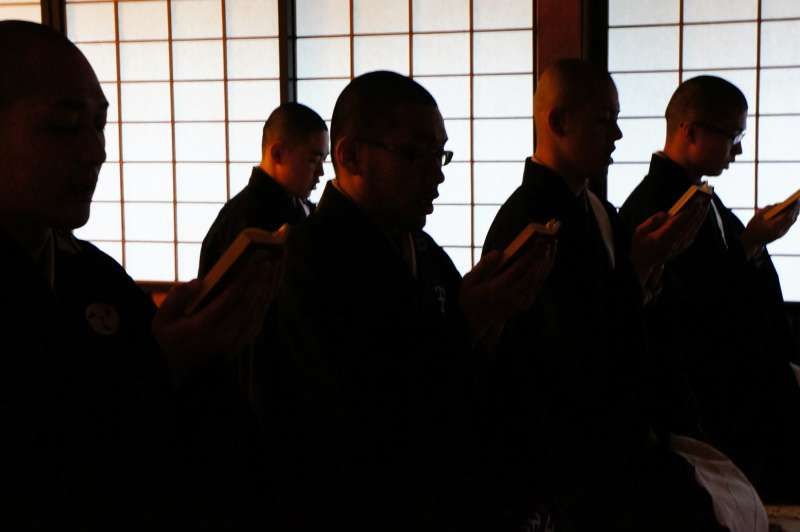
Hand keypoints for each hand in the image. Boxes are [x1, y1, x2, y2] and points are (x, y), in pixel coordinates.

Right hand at [152, 249, 283, 368]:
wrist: (183, 369)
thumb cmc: (172, 338)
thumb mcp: (161, 320)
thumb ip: (176, 299)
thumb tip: (198, 282)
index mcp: (201, 328)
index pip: (226, 302)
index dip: (241, 282)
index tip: (251, 264)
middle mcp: (222, 336)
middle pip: (246, 305)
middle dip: (258, 282)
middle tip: (267, 261)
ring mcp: (235, 341)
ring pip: (256, 312)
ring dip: (266, 289)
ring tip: (273, 268)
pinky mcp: (243, 341)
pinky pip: (259, 319)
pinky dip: (266, 301)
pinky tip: (270, 285)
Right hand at [459, 237, 555, 343]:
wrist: (474, 322)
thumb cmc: (470, 297)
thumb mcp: (468, 281)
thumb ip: (483, 266)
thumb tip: (498, 252)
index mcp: (497, 289)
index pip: (519, 270)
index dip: (531, 255)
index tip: (539, 241)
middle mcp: (512, 297)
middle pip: (534, 274)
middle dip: (543, 256)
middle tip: (550, 239)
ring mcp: (520, 302)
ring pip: (539, 280)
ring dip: (547, 262)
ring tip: (552, 244)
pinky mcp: (525, 304)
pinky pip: (538, 285)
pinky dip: (544, 271)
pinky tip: (547, 258)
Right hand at [630, 199, 707, 284]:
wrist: (645, 263)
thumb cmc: (641, 245)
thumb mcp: (639, 231)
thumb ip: (652, 221)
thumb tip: (667, 214)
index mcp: (662, 238)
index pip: (679, 222)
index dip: (688, 211)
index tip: (696, 201)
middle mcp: (674, 242)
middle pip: (690, 224)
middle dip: (698, 210)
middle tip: (705, 197)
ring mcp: (680, 245)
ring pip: (694, 228)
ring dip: (701, 215)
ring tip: (706, 202)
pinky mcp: (683, 246)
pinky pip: (693, 232)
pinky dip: (698, 223)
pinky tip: (701, 214)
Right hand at [741, 202, 798, 257]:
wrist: (752, 241)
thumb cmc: (753, 227)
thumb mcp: (758, 216)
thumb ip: (769, 209)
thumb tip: (780, 204)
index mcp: (773, 228)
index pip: (787, 216)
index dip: (792, 207)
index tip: (796, 199)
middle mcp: (780, 232)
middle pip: (791, 219)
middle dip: (796, 209)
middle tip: (798, 199)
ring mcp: (782, 234)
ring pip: (792, 222)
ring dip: (795, 212)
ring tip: (798, 204)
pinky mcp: (782, 234)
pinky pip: (789, 224)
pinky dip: (792, 216)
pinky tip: (793, 211)